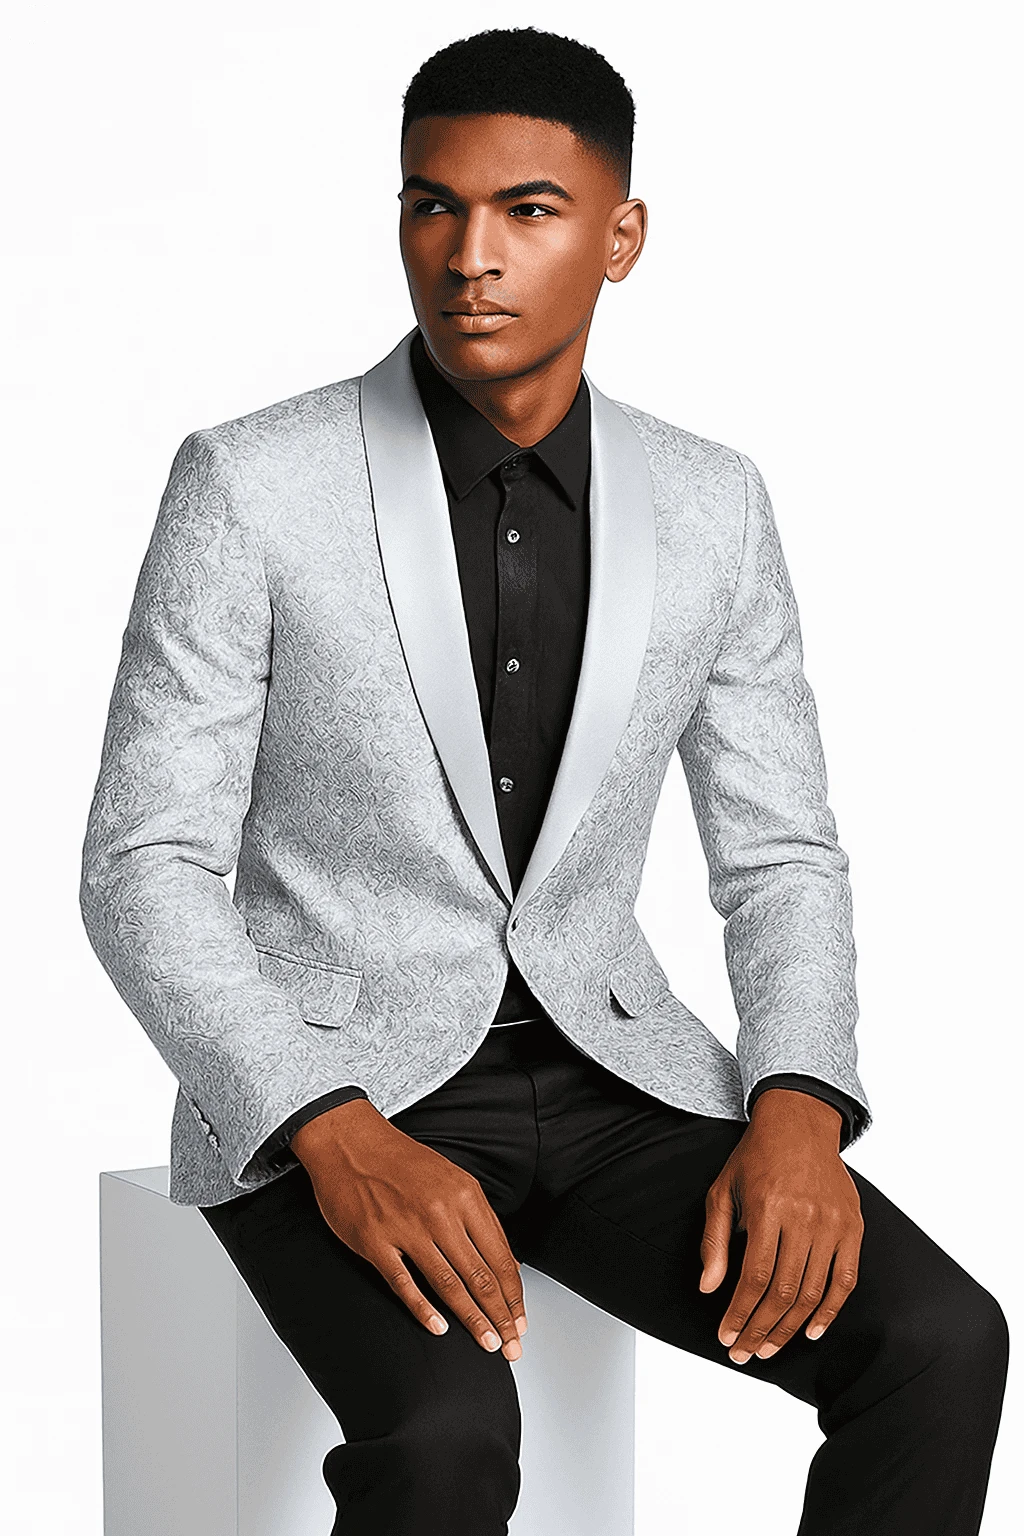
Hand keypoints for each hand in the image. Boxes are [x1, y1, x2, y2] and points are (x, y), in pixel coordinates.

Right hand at [290, 1098, 526, 1359]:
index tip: (520, 1321)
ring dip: (472, 1319)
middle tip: (511, 1347)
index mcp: (465, 1196)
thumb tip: (507, 1263)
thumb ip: (479, 1219)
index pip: (499, 1257)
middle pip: (479, 1276)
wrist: (351, 1141)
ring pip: (448, 1284)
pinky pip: (404, 1283)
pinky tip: (439, 1328)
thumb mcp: (452, 1179)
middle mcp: (440, 1212)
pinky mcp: (375, 1242)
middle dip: (500, 1317)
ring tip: (487, 1344)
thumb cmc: (402, 1162)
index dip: (513, 1295)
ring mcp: (406, 1228)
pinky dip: (423, 1309)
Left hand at [699, 1089, 863, 1363]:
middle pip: (784, 1291)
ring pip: (814, 1292)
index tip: (726, 1337)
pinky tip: (811, 1332)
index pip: (754, 1277)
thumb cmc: (754, 1159)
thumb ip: (715, 1241)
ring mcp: (833, 1222)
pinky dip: (830, 1311)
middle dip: (761, 1329)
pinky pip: (845, 1280)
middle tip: (745, 1352)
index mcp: (768, 1208)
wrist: (799, 1124)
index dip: (740, 1314)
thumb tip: (708, 1289)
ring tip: (769, 1348)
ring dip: (790, 1328)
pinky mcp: (853, 1226)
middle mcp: (804, 1217)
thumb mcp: (723, 1191)